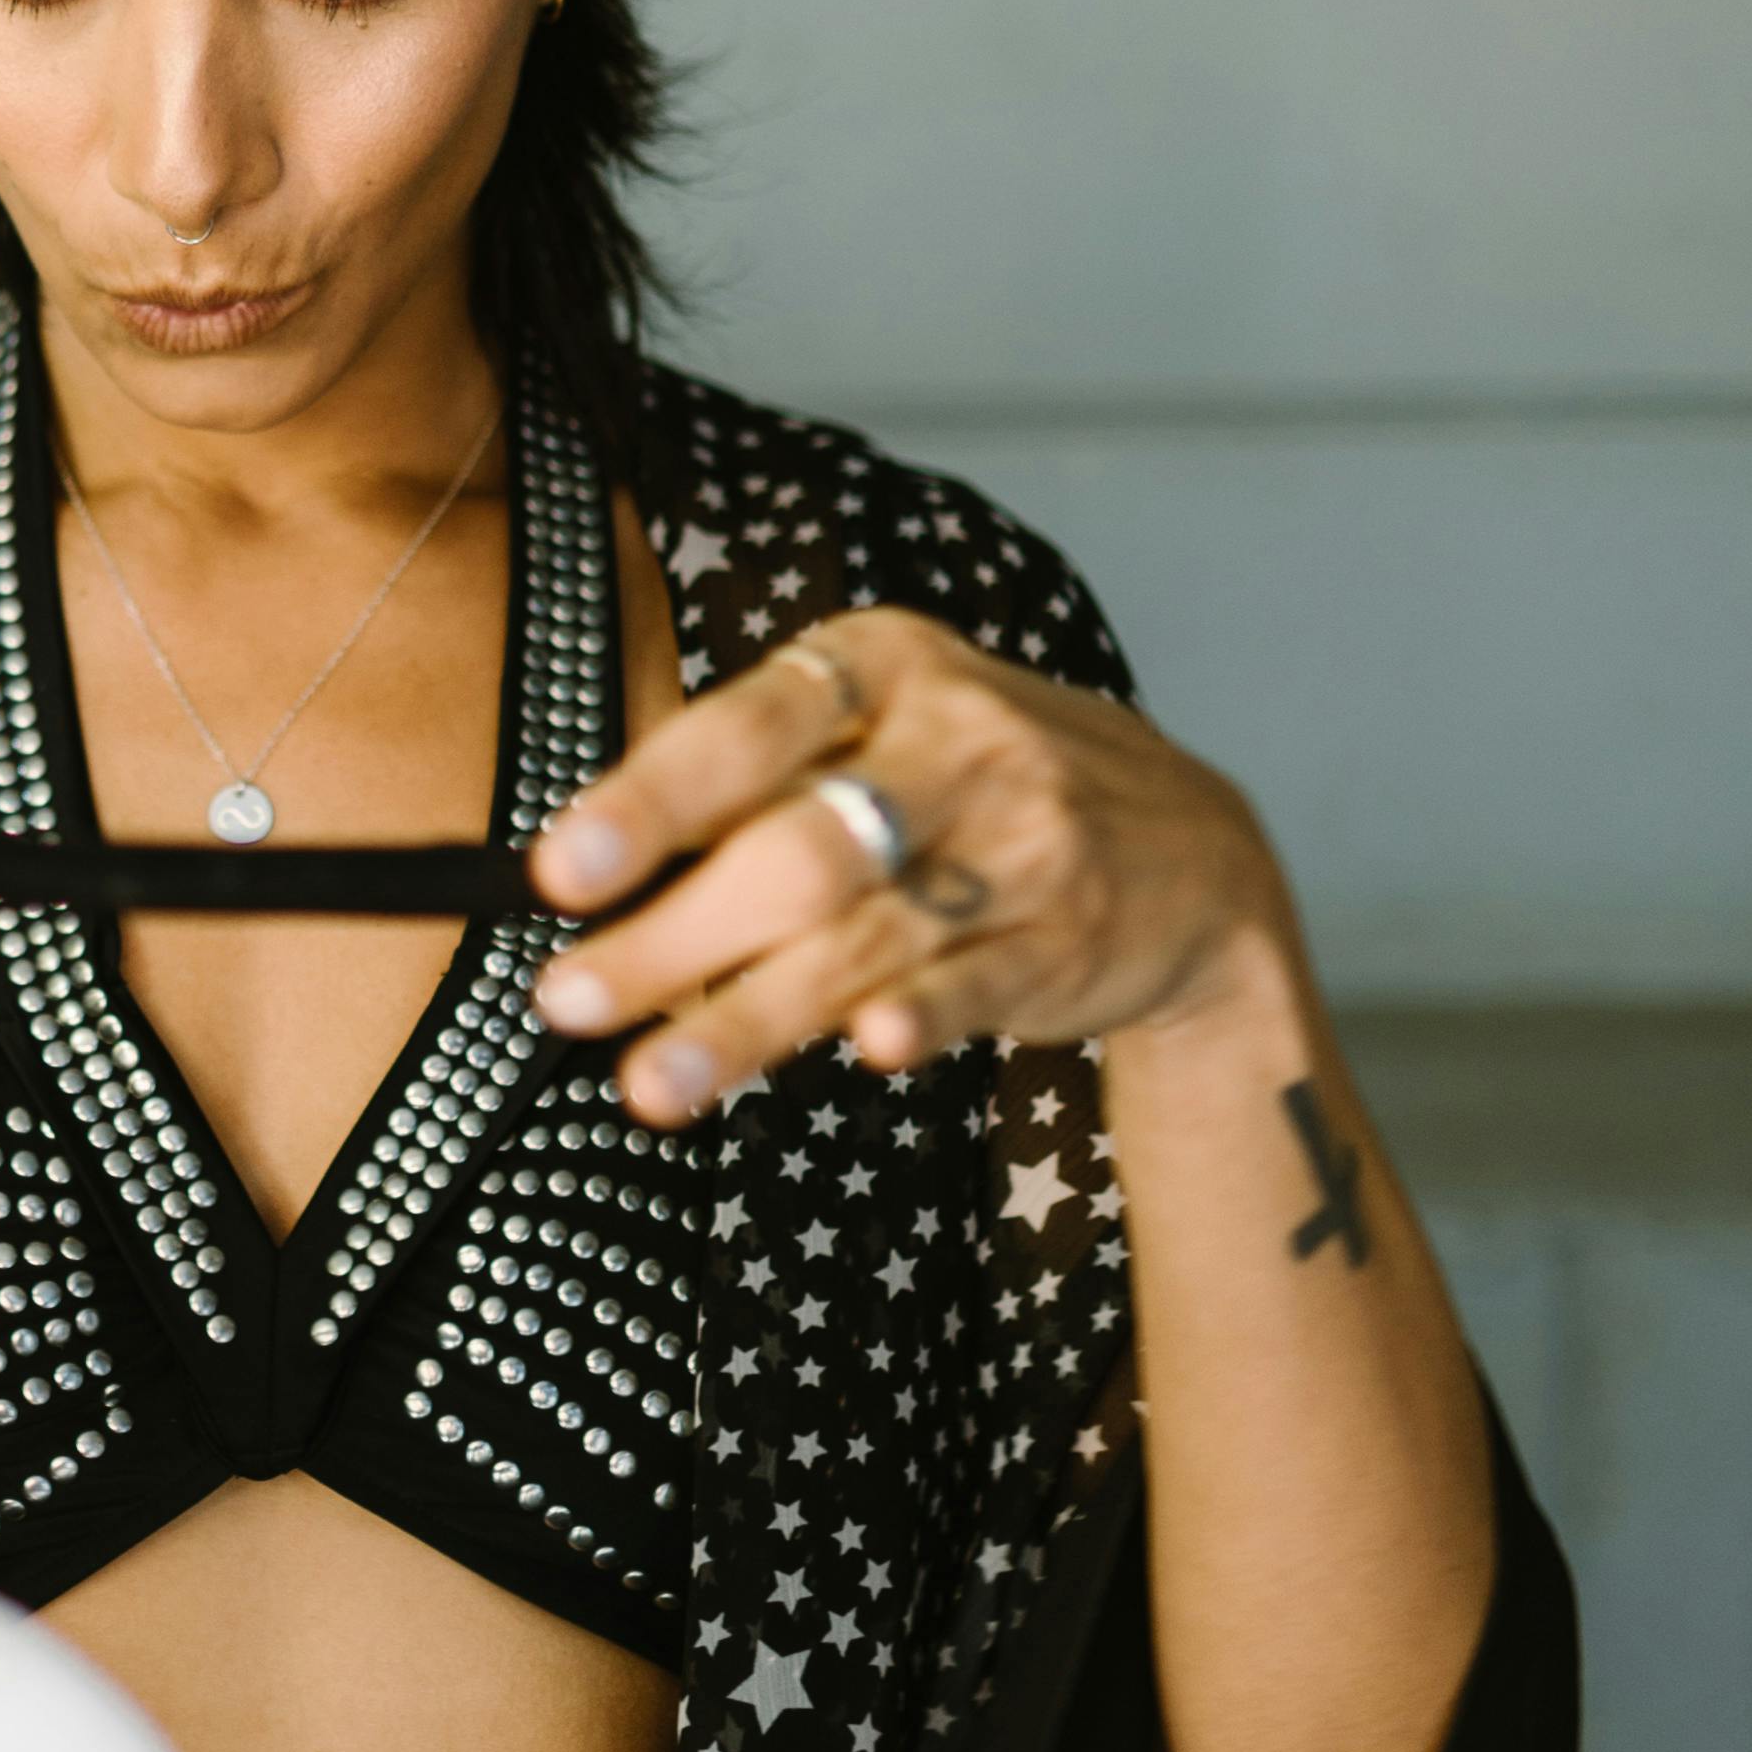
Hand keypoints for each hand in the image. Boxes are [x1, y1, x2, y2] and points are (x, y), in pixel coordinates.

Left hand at [524, 613, 1287, 1124]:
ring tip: (650, 1084)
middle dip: (671, 936)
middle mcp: (960, 741)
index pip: (747, 728)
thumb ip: (754, 787)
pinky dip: (922, 1014)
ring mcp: (1024, 844)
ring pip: (865, 939)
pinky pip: (976, 983)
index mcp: (888, 666)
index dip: (649, 800)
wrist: (1191, 851)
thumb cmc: (975, 788)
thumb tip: (584, 872)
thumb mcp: (881, 731)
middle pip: (797, 848)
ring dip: (748, 1018)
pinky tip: (868, 1049)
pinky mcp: (1067, 940)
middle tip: (568, 1000)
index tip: (561, 870)